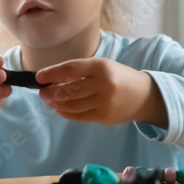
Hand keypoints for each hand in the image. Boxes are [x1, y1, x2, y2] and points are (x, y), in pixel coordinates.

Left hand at [34, 58, 168, 127]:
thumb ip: (81, 72)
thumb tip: (54, 79)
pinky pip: (79, 116)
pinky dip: (66, 112)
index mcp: (102, 67)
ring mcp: (104, 103)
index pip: (71, 69)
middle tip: (42, 91)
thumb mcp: (103, 67)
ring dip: (56, 103)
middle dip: (51, 91)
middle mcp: (103, 84)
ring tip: (49, 100)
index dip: (52, 73)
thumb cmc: (120, 77)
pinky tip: (59, 109)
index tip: (39, 77)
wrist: (145, 96)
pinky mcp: (104, 117)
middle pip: (69, 90)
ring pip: (72, 104)